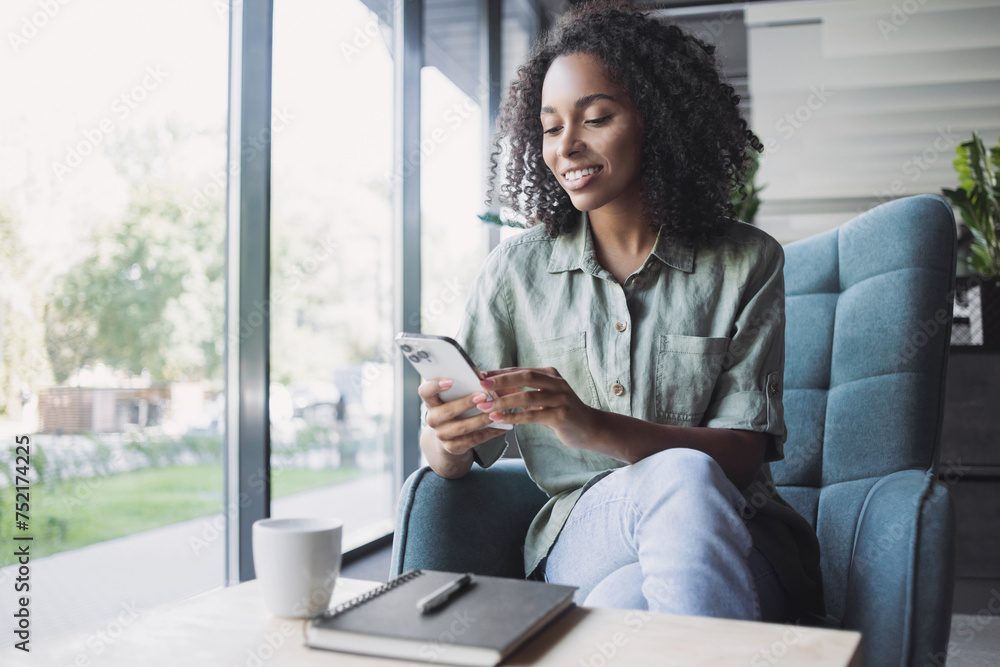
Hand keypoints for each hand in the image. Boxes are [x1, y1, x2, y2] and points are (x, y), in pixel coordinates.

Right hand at [417, 377, 509, 456]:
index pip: (425, 391)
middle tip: (483, 396)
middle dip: (466, 403)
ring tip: (496, 412)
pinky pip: (472, 440)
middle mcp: (432, 418)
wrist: (447, 435)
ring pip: (462, 427)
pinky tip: (501, 427)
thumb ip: (465, 384)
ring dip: (481, 419)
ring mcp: (441, 434)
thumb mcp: (455, 395)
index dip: (435, 386)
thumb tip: (484, 377)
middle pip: (447, 411)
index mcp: (431, 401)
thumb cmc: (455, 406)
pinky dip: (488, 433)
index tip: (451, 381)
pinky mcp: (452, 447)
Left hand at [476, 367, 601, 450]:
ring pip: (528, 397)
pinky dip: (514, 417)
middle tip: (481, 385)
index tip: (480, 376)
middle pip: (525, 376)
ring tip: (486, 407)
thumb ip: (523, 392)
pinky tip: (500, 419)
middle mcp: (557, 383)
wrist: (589, 428)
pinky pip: (533, 415)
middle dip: (501, 380)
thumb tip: (493, 390)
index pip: (521, 370)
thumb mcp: (543, 398)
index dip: (500, 372)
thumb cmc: (561, 412)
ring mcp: (561, 398)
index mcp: (550, 374)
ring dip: (504, 402)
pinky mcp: (561, 415)